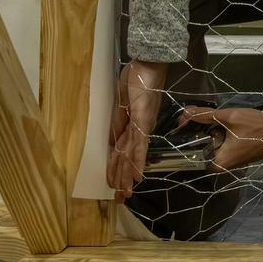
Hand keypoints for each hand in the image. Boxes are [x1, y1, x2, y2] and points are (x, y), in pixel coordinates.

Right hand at [107, 59, 167, 200]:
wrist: (149, 61)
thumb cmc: (137, 77)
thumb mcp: (123, 101)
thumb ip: (119, 121)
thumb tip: (113, 140)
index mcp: (132, 125)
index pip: (122, 152)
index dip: (118, 169)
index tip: (115, 186)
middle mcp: (138, 128)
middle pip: (127, 158)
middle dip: (122, 179)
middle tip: (120, 200)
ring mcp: (141, 124)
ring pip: (132, 155)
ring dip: (128, 175)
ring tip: (126, 194)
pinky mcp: (143, 118)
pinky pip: (139, 142)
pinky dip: (139, 160)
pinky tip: (138, 174)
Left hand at [181, 103, 262, 170]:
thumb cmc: (255, 126)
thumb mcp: (229, 117)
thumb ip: (206, 115)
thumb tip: (186, 112)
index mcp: (221, 162)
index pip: (196, 157)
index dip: (189, 143)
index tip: (184, 129)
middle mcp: (226, 166)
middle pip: (205, 152)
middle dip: (201, 137)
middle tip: (197, 122)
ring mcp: (234, 163)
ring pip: (216, 149)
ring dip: (212, 136)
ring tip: (209, 122)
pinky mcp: (240, 157)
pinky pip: (225, 149)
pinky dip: (222, 138)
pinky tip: (224, 127)